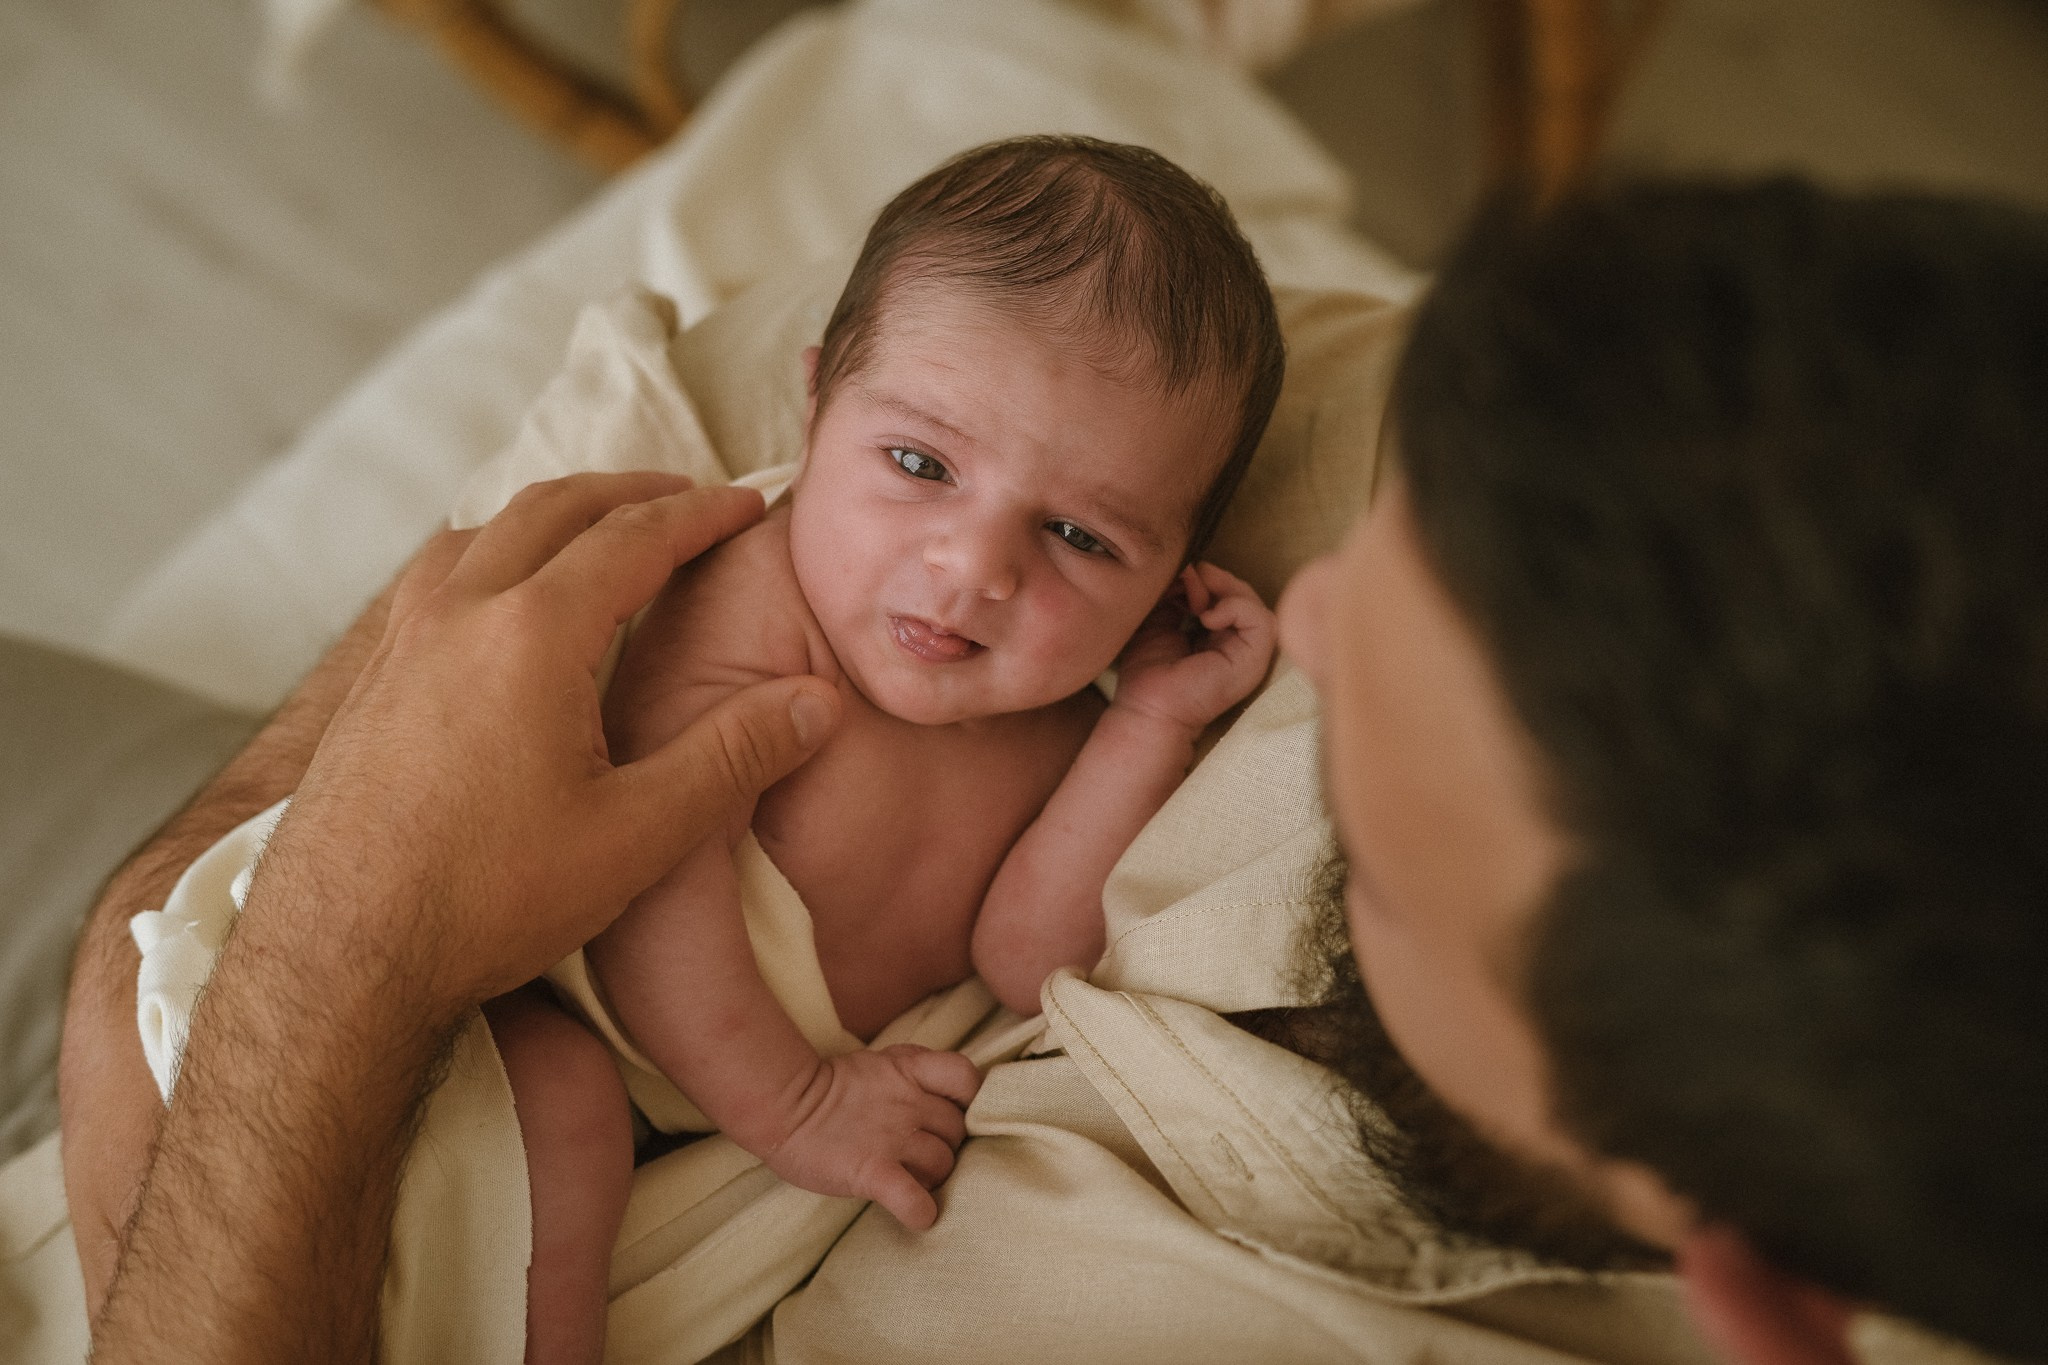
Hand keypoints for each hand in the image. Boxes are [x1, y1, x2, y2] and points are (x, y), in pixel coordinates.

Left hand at [251, 472, 843, 1024]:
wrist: (337, 956)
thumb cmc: (488, 900)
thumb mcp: (637, 836)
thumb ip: (732, 757)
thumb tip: (816, 702)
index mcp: (532, 633)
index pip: (634, 538)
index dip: (700, 515)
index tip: (746, 504)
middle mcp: (459, 612)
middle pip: (553, 508)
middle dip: (630, 492)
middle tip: (686, 498)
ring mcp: (400, 641)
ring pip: (482, 530)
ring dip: (553, 513)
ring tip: (600, 530)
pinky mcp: (367, 680)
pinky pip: (434, 575)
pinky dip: (490, 550)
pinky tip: (499, 595)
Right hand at [759, 1046, 981, 1229]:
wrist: (780, 1104)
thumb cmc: (828, 1089)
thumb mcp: (879, 1064)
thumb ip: (914, 1075)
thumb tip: (945, 1101)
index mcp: (910, 1070)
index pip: (966, 1078)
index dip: (970, 1100)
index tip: (954, 1114)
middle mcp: (908, 1102)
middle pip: (958, 1130)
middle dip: (948, 1146)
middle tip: (923, 1156)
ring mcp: (892, 1137)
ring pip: (943, 1164)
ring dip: (933, 1178)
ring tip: (912, 1181)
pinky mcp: (872, 1171)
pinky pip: (913, 1198)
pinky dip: (920, 1211)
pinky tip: (916, 1214)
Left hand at [1111, 562, 1276, 736]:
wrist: (1149, 706)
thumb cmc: (1149, 671)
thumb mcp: (1159, 617)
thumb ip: (1176, 591)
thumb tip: (1189, 566)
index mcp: (1218, 635)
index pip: (1225, 592)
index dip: (1204, 578)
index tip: (1178, 580)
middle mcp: (1238, 643)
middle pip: (1241, 592)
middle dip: (1213, 578)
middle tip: (1188, 580)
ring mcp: (1250, 652)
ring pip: (1254, 601)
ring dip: (1224, 588)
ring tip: (1195, 601)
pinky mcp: (1256, 659)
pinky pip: (1261, 618)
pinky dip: (1234, 607)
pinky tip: (1206, 618)